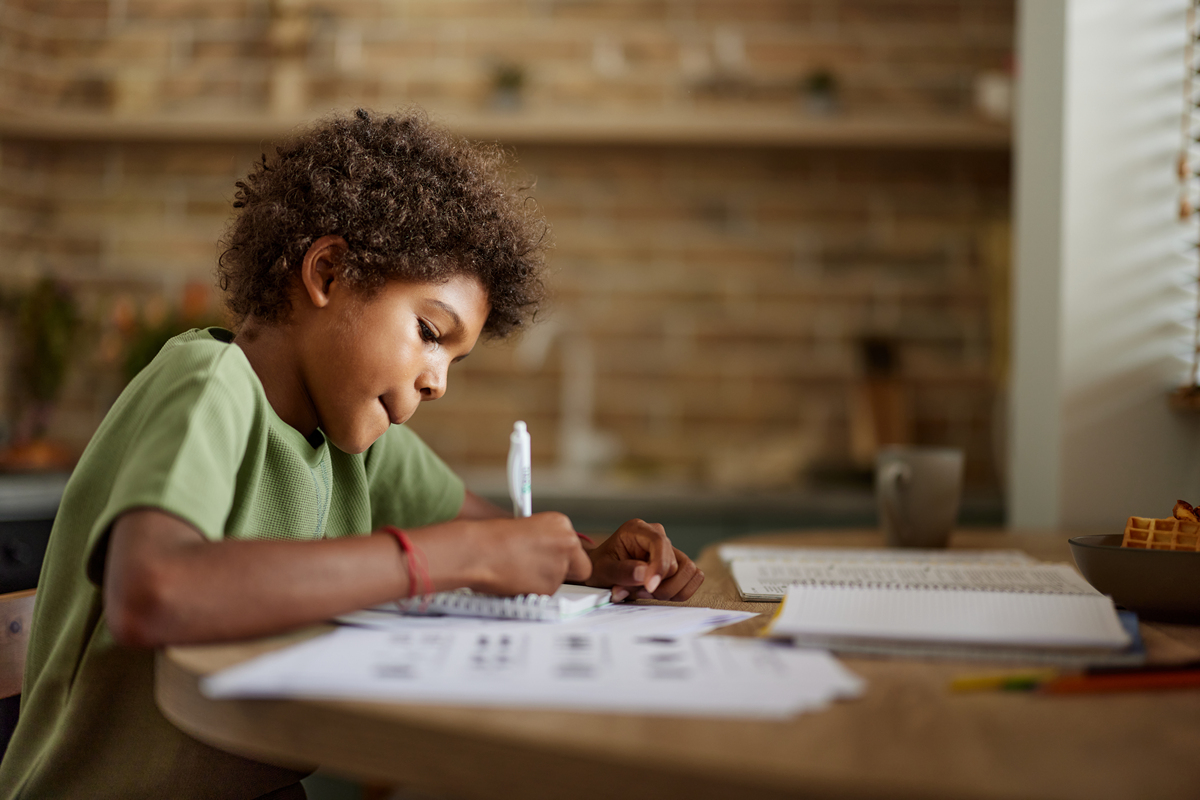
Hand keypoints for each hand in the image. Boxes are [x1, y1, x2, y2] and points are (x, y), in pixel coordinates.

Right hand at [468, 512, 591, 595]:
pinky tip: (515, 579)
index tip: (552, 558)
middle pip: (580, 566)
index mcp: (561, 522)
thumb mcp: (526, 529)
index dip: (564, 555)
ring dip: (543, 580)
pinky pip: (546, 593)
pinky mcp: (550, 586)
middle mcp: (567, 542)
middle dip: (566, 572)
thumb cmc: (492, 538)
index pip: (575, 546)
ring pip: (560, 581)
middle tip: (543, 571)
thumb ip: (545, 542)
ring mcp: (561, 565)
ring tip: (517, 570)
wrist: (479, 551)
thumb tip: (548, 556)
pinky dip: (533, 590)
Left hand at [584, 519, 703, 601]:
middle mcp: (658, 535)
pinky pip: (693, 578)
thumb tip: (645, 574)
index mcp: (637, 530)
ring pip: (689, 572)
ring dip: (671, 590)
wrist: (602, 570)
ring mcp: (670, 549)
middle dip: (661, 585)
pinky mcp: (677, 564)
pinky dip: (679, 591)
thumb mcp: (602, 571)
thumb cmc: (601, 567)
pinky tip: (659, 592)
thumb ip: (622, 572)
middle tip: (639, 592)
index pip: (659, 543)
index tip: (650, 587)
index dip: (659, 567)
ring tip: (647, 592)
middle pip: (677, 564)